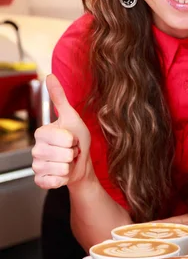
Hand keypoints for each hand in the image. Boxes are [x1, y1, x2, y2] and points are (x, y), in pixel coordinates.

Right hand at [32, 74, 92, 189]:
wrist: (81, 164)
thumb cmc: (77, 140)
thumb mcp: (71, 116)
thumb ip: (59, 98)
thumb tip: (49, 76)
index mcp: (41, 133)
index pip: (62, 138)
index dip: (72, 140)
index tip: (72, 139)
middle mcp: (36, 149)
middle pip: (62, 154)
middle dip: (73, 154)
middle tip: (71, 151)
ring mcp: (37, 166)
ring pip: (60, 168)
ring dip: (69, 166)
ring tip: (67, 161)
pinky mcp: (40, 181)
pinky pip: (52, 182)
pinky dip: (62, 179)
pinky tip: (61, 173)